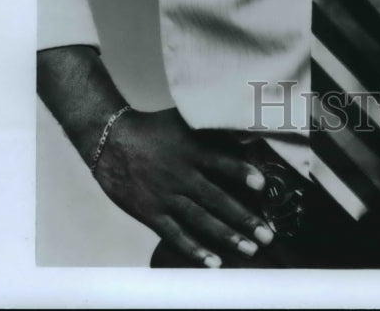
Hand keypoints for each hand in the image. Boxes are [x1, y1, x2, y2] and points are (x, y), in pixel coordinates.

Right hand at [92, 107, 273, 266]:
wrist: (111, 142)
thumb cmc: (154, 129)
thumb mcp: (183, 118)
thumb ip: (212, 126)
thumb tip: (245, 130)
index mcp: (191, 149)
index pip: (220, 161)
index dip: (241, 172)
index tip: (262, 185)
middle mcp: (180, 174)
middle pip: (216, 199)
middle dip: (244, 218)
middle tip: (268, 235)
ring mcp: (166, 196)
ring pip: (200, 220)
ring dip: (227, 237)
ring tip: (250, 250)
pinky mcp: (152, 213)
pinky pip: (176, 235)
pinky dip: (195, 250)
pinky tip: (214, 262)